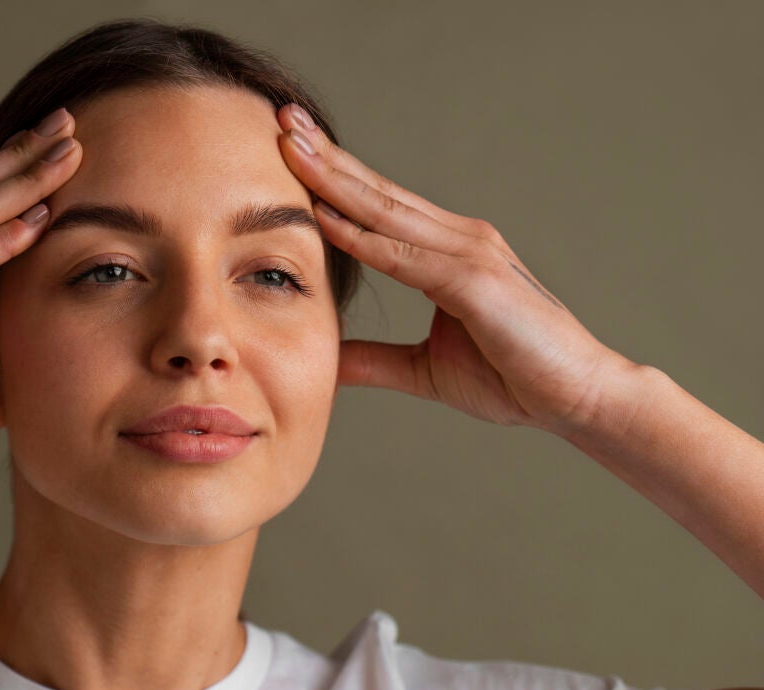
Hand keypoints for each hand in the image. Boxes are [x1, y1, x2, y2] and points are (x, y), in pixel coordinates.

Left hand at [276, 103, 637, 436]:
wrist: (579, 398)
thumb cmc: (514, 377)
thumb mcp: (425, 370)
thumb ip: (374, 360)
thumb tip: (327, 359)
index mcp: (449, 251)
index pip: (379, 204)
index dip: (334, 175)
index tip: (289, 147)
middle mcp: (460, 239)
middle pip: (378, 191)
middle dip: (327, 156)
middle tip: (281, 120)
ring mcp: (470, 255)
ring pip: (386, 211)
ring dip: (334, 179)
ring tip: (291, 147)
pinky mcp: (475, 283)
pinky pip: (405, 257)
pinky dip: (362, 237)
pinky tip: (324, 216)